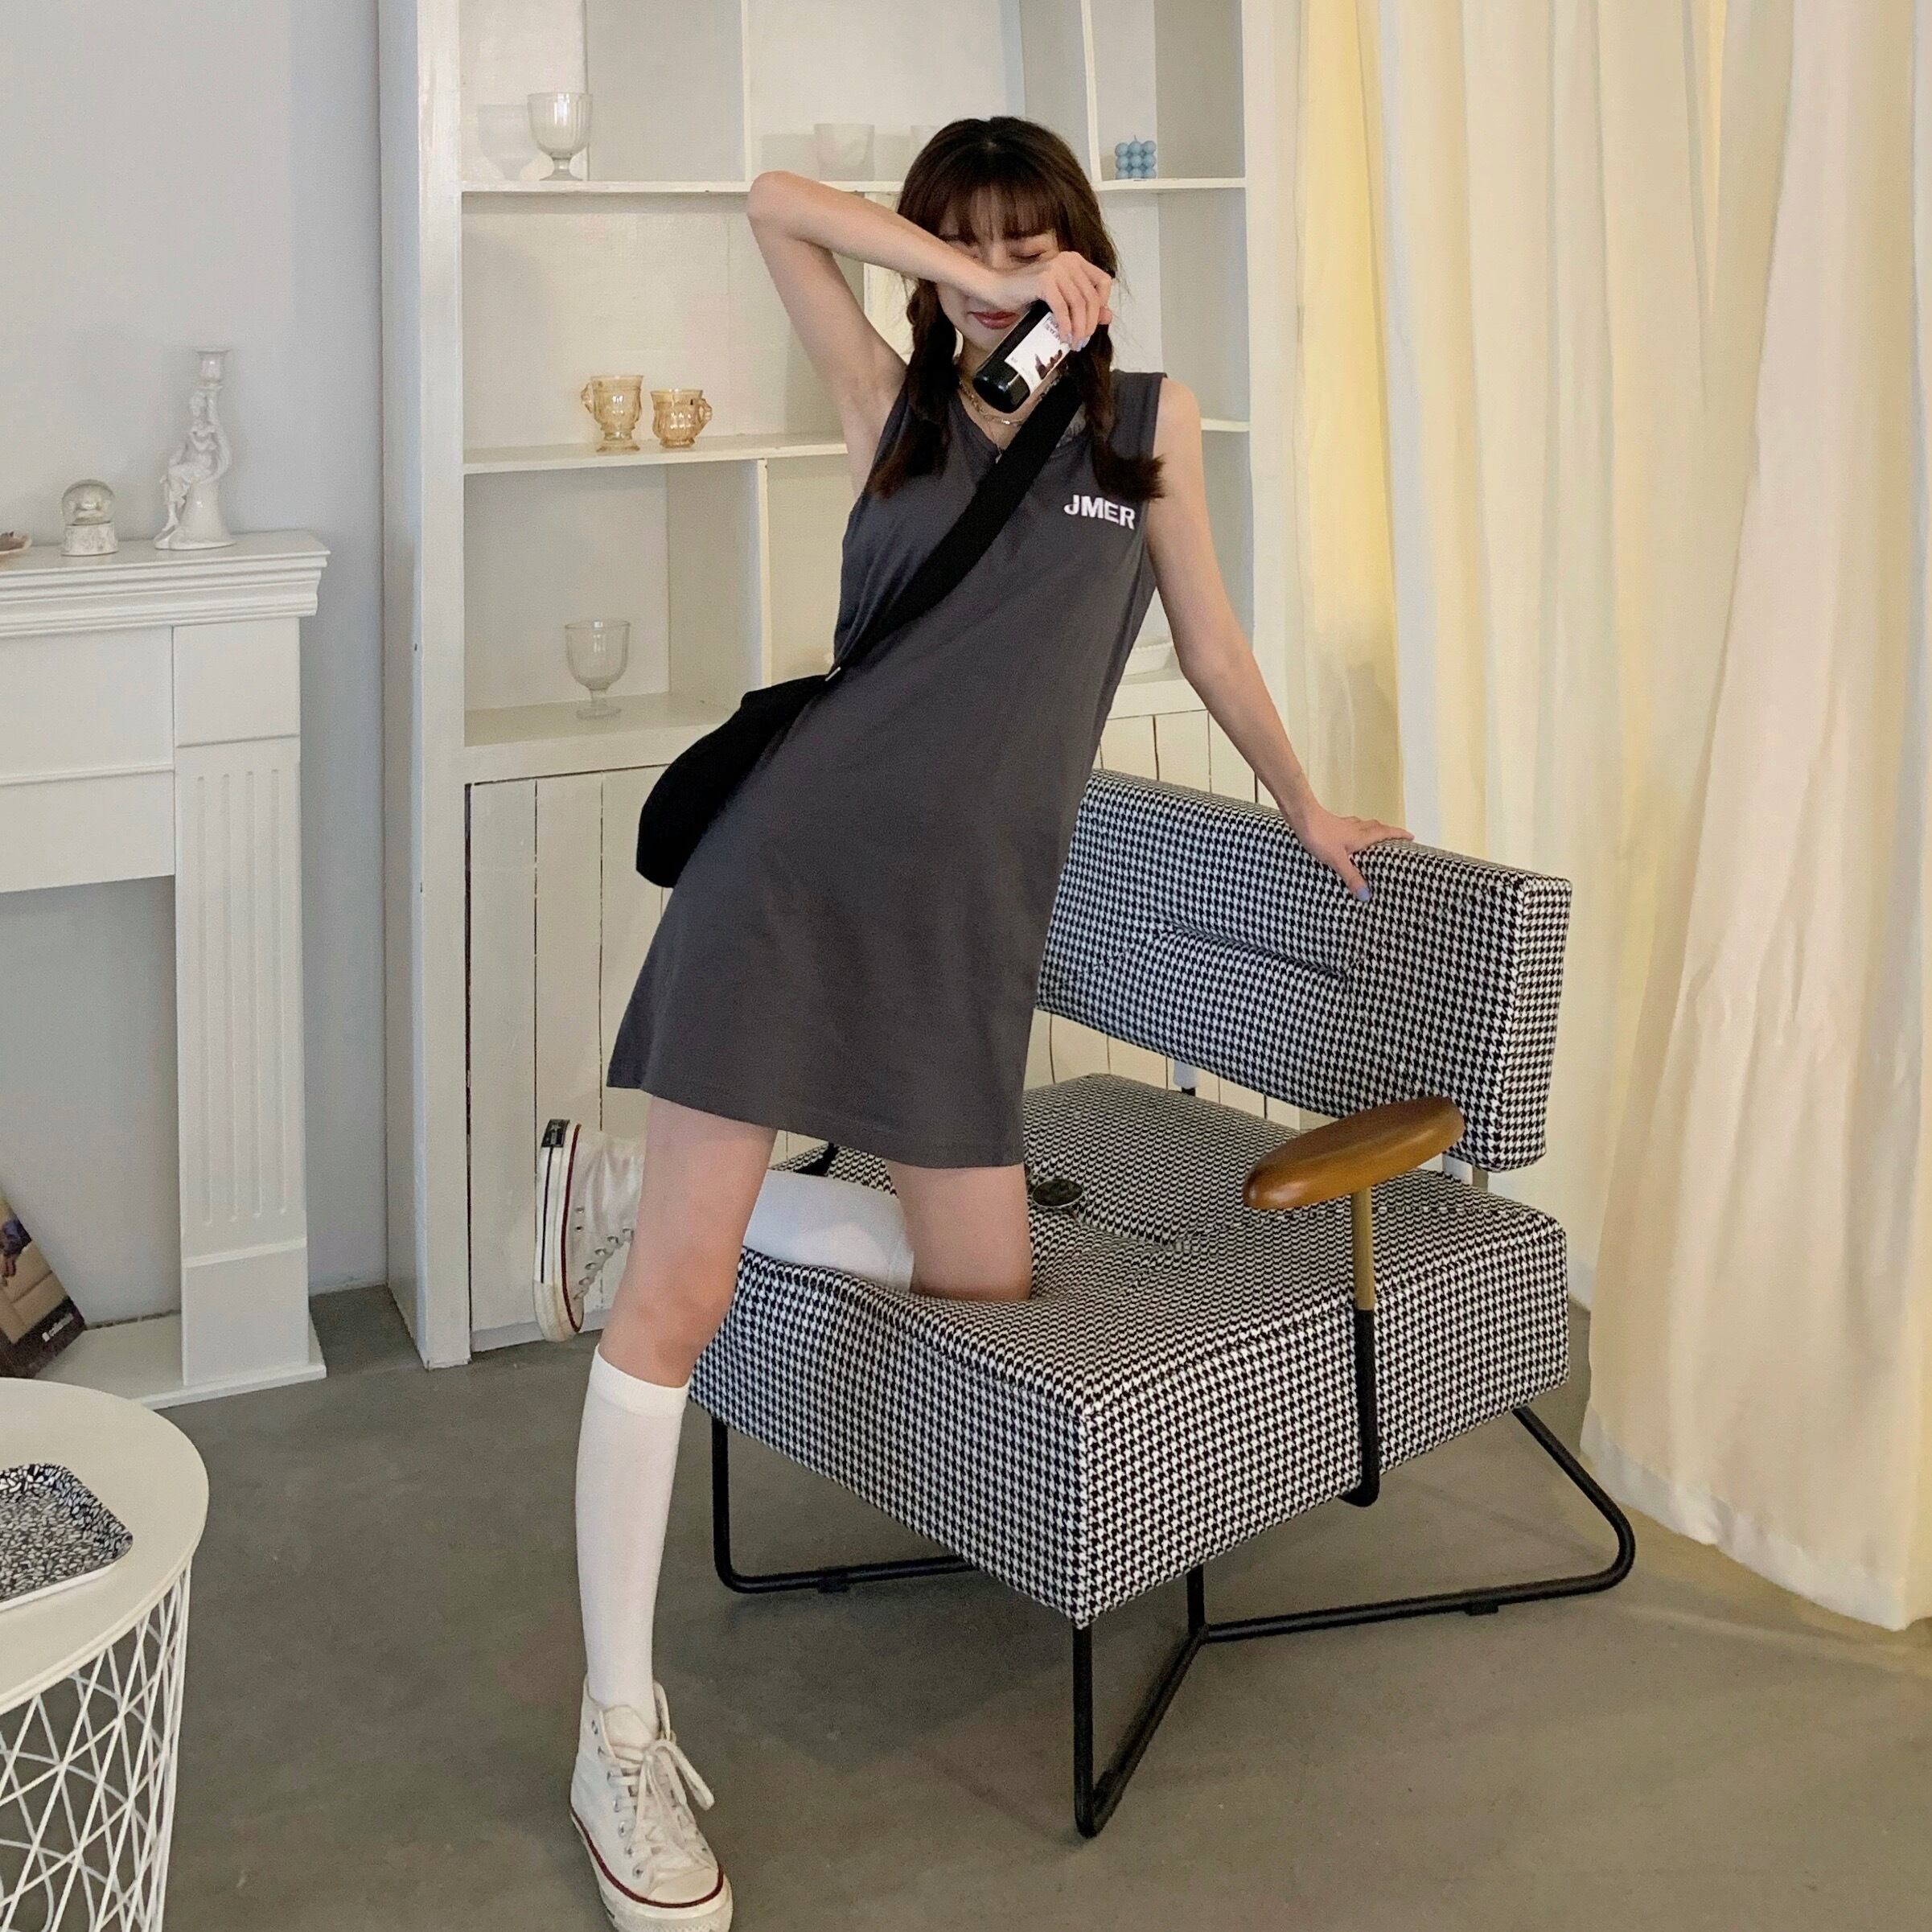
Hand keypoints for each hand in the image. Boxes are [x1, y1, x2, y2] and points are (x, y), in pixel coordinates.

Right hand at [979, 251, 1113, 348]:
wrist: (998, 289)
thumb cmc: (1027, 294)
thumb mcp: (1060, 299)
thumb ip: (1083, 305)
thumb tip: (1108, 316)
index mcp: (1075, 261)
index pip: (1104, 281)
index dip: (1102, 303)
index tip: (1092, 321)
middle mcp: (1068, 261)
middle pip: (1091, 297)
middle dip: (1090, 323)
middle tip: (1083, 341)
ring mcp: (1056, 268)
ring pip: (1078, 304)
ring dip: (1079, 328)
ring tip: (1074, 343)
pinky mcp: (1045, 281)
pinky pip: (1062, 308)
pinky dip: (1065, 325)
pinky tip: (1063, 336)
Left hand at [1287, 797, 1411, 900]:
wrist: (1302, 817)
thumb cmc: (1320, 836)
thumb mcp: (1337, 860)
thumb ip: (1351, 876)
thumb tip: (1365, 894)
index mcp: (1361, 836)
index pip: (1385, 832)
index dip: (1399, 834)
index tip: (1411, 836)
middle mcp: (1355, 828)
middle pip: (1376, 826)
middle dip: (1388, 832)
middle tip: (1396, 838)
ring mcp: (1343, 825)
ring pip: (1363, 825)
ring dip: (1372, 829)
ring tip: (1375, 838)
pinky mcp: (1332, 824)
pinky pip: (1350, 826)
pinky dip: (1356, 829)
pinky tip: (1348, 834)